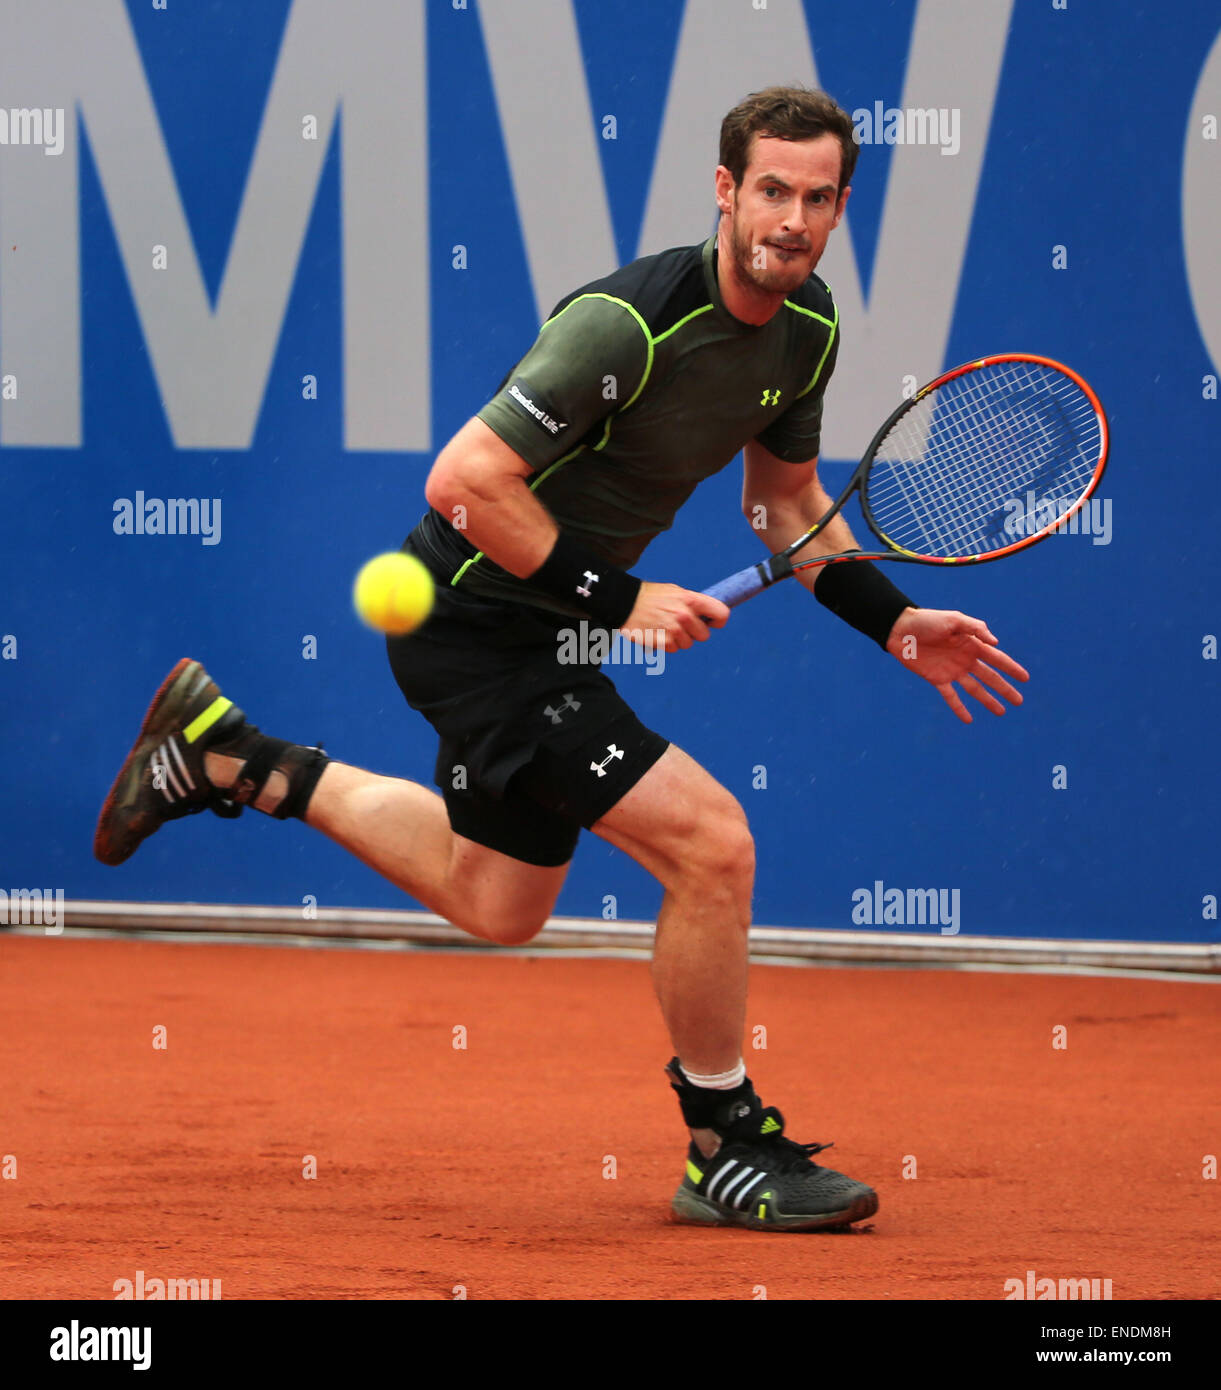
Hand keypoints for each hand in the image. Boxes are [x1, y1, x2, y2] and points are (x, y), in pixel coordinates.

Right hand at [622, 582, 729, 652]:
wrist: (624, 602)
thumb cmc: (651, 596)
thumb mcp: (675, 591)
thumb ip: (692, 602)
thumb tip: (708, 614)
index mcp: (691, 599)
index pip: (721, 613)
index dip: (719, 621)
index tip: (712, 623)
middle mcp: (685, 615)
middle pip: (704, 635)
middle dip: (694, 632)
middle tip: (681, 625)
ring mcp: (674, 630)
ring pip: (687, 644)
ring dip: (679, 639)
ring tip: (665, 627)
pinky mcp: (663, 642)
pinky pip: (673, 649)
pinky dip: (666, 644)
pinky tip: (657, 632)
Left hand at [886, 607, 1028, 722]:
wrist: (901, 630)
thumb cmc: (928, 620)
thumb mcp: (954, 619)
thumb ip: (975, 628)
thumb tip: (995, 642)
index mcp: (972, 644)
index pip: (997, 659)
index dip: (1011, 668)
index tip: (1025, 679)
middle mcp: (965, 659)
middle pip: (990, 677)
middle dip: (1005, 689)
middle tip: (1019, 701)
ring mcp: (952, 670)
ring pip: (974, 689)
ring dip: (988, 700)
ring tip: (1001, 712)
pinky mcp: (937, 679)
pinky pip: (951, 696)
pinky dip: (959, 708)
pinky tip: (968, 720)